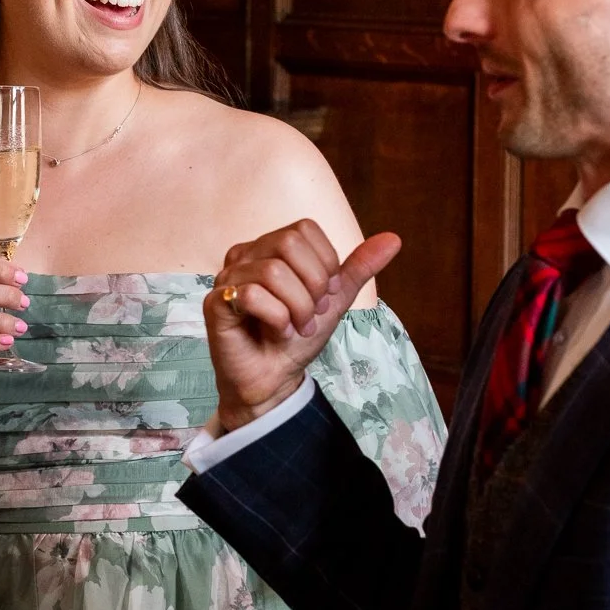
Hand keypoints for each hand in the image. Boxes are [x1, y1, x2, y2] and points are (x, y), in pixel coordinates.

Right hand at [205, 220, 400, 430]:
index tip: (322, 297)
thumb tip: (393, 239)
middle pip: (288, 244)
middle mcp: (245, 255)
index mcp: (270, 246)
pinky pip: (251, 296)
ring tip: (295, 327)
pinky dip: (276, 318)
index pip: (304, 230)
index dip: (323, 265)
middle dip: (311, 286)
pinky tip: (276, 332)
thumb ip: (358, 268)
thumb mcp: (334, 299)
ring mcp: (227, 277)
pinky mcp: (216, 303)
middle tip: (310, 314)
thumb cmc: (297, 337)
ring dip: (297, 308)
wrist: (275, 379)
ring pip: (273, 272)